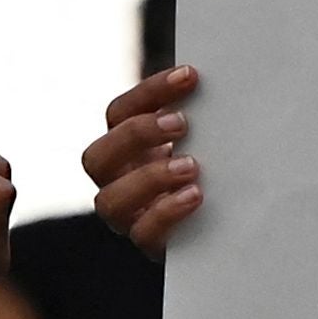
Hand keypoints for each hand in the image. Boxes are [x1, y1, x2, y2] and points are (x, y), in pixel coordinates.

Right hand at [87, 64, 201, 257]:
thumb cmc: (207, 167)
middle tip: (181, 123)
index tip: (189, 76)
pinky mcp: (149, 242)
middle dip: (136, 136)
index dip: (149, 93)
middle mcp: (116, 181)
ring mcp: (128, 215)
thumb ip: (199, 116)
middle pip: (96, 158)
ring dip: (149, 178)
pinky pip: (143, 234)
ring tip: (190, 166)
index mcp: (124, 146)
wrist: (220, 222)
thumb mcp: (200, 138)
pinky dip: (166, 212)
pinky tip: (195, 195)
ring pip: (108, 201)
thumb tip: (222, 79)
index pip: (119, 113)